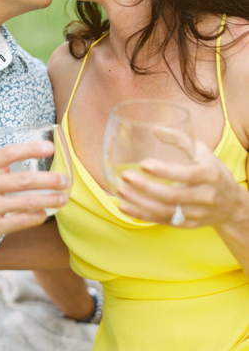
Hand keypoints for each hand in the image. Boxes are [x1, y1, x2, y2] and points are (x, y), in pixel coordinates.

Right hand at [0, 140, 69, 258]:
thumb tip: (11, 166)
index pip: (8, 153)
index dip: (31, 149)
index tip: (50, 147)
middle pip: (24, 180)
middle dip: (50, 180)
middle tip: (66, 179)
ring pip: (27, 202)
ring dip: (49, 200)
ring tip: (63, 198)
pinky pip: (20, 222)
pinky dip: (35, 217)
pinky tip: (44, 215)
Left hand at [116, 139, 246, 228]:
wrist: (233, 205)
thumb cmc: (213, 172)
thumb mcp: (203, 153)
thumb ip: (181, 139)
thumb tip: (155, 129)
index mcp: (209, 175)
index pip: (185, 175)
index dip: (164, 171)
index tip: (143, 164)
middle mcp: (204, 196)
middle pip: (171, 195)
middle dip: (145, 187)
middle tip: (125, 176)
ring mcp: (195, 213)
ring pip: (164, 210)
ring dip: (139, 202)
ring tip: (120, 190)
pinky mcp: (186, 224)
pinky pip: (161, 220)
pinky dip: (141, 214)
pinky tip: (124, 206)